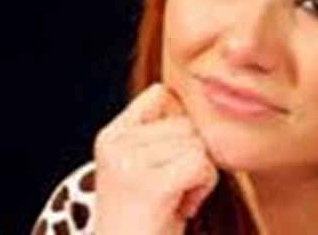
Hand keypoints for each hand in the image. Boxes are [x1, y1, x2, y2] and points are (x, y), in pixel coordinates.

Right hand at [93, 83, 218, 234]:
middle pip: (187, 123)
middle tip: (173, 193)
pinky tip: (183, 209)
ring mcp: (129, 162)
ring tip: (175, 202)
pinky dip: (203, 188)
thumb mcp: (145, 170)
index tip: (170, 163)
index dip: (180, 125)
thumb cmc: (147, 221)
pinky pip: (202, 164)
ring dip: (200, 175)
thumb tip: (206, 96)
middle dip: (193, 157)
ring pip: (198, 144)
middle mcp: (115, 144)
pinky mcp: (150, 184)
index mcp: (111, 136)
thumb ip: (162, 136)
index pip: (162, 95)